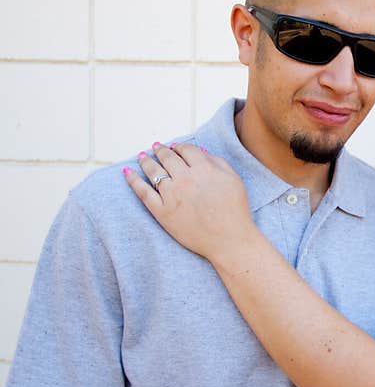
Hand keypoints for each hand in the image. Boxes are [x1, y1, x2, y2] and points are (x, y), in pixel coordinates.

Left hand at [124, 142, 257, 262]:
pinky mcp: (162, 211)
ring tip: (141, 155)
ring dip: (145, 160)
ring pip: (153, 171)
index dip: (179, 146)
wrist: (229, 240)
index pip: (186, 150)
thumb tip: (201, 151)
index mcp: (203, 169)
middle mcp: (185, 179)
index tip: (175, 146)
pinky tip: (127, 172)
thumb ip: (218, 162)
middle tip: (156, 147)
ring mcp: (171, 195)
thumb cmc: (235, 211)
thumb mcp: (234, 180)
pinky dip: (133, 180)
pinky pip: (143, 192)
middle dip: (160, 150)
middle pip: (167, 158)